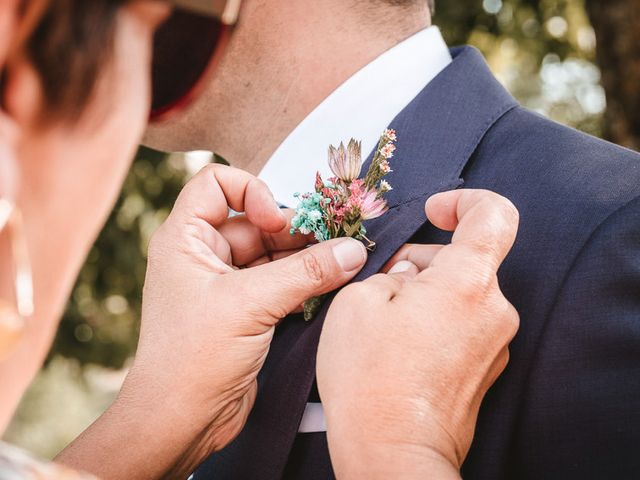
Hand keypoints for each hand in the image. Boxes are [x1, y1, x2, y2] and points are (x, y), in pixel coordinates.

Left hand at [58, 164, 367, 478]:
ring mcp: (225, 284)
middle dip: (296, 231)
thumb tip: (352, 249)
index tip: (277, 222)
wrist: (181, 420)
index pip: (217, 183)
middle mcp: (204, 255)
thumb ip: (305, 273)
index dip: (252, 191)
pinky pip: (280, 282)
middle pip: (257, 222)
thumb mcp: (250, 305)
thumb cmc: (194, 357)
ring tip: (341, 265)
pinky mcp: (245, 310)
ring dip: (306, 258)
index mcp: (186, 239)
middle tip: (335, 244)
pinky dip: (304, 282)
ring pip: (273, 254)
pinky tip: (328, 288)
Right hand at [317, 189, 519, 478]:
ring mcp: (494, 344)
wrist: (391, 451)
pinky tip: (400, 347)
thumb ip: (388, 271)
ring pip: (461, 295)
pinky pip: (463, 327)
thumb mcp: (357, 300)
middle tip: (381, 285)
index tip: (436, 210)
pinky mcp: (486, 370)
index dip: (464, 201)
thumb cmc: (371, 377)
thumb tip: (405, 276)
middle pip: (465, 261)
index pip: (493, 215)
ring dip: (426, 296)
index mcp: (467, 281)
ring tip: (384, 323)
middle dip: (423, 263)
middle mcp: (494, 310)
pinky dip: (436, 324)